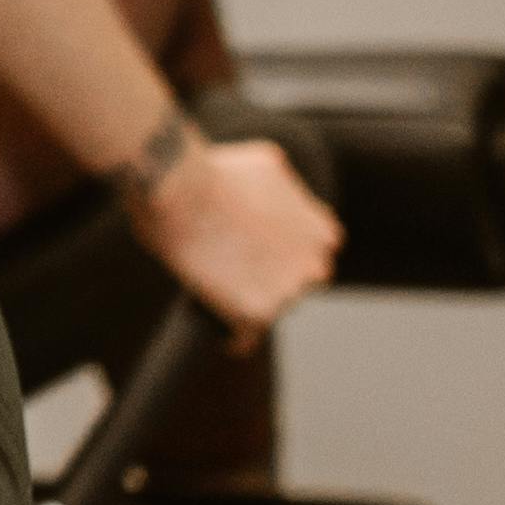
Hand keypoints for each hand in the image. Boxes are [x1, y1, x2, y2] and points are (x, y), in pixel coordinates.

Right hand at [139, 131, 341, 339]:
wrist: (182, 191)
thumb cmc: (216, 173)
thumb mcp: (267, 167)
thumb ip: (285, 192)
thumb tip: (275, 199)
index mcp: (322, 232)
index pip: (313, 253)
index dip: (284, 251)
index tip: (260, 252)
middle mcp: (313, 264)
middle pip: (296, 284)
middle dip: (271, 280)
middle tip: (236, 272)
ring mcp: (287, 292)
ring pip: (271, 309)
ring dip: (250, 305)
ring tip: (218, 293)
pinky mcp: (256, 314)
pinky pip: (245, 337)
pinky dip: (232, 337)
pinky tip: (220, 334)